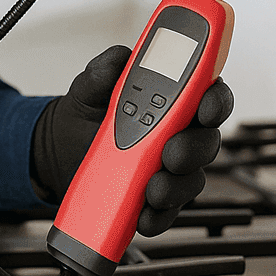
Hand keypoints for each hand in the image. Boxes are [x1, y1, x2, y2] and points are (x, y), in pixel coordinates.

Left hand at [30, 44, 233, 236]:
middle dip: (194, 149)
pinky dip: (158, 216)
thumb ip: (106, 68)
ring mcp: (171, 169)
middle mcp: (180, 134)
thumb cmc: (87, 112)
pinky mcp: (157, 199)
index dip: (215, 101)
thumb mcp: (90, 85)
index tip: (205, 108)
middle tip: (171, 154)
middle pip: (208, 141)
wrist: (60, 149)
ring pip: (192, 179)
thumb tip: (119, 59)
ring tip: (152, 188)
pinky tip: (143, 213)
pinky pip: (168, 212)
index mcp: (174, 99)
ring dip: (175, 185)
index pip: (210, 95)